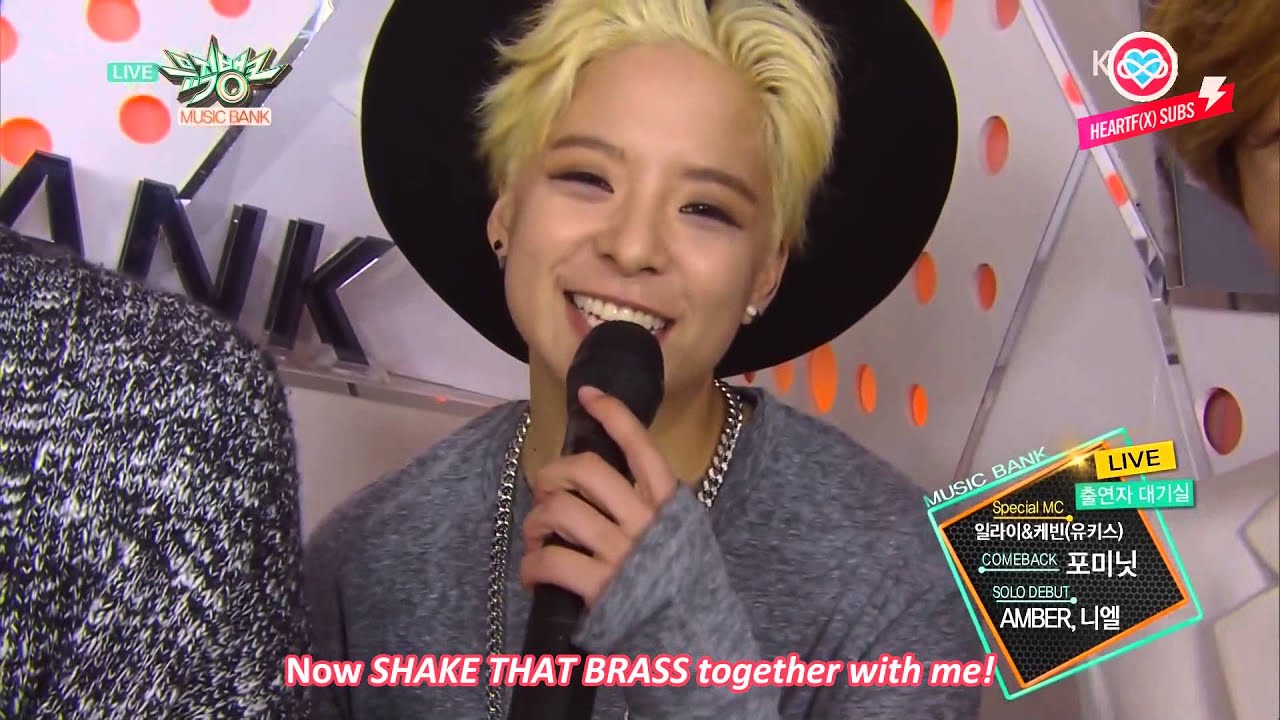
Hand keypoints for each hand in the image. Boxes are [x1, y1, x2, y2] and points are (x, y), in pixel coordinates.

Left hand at [519, 385, 678, 607]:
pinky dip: (533, 564)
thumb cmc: (687, 591)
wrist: (699, 645)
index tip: (589, 395)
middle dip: (553, 475)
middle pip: (587, 471)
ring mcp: (623, 554)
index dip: (613, 415)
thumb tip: (606, 489)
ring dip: (537, 521)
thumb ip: (655, 512)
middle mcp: (647, 523)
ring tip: (537, 537)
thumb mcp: (685, 538)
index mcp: (671, 505)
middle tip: (546, 492)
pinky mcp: (601, 588)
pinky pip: (551, 560)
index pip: (642, 448)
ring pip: (560, 510)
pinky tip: (535, 572)